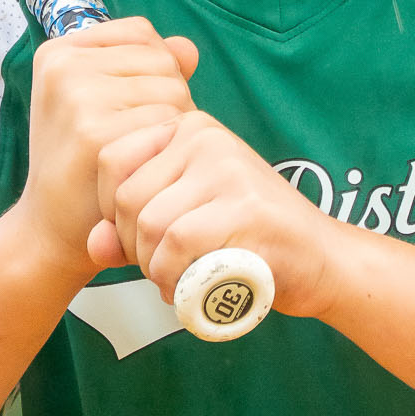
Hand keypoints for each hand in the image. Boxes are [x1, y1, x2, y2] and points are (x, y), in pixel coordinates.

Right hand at [14, 17, 197, 275]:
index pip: (143, 34)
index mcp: (60, 51)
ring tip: (140, 156)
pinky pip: (170, 123)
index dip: (155, 72)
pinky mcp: (96, 131)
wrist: (53, 230)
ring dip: (173, 127)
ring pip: (173, 89)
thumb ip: (146, 69)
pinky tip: (143, 171)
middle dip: (168, 100)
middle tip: (136, 143)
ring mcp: (77, 96)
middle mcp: (64, 65)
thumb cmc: (85, 164)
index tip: (127, 111)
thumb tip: (188, 48)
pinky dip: (169, 150)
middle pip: (163, 60)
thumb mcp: (103, 105)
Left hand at [90, 111, 342, 318]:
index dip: (111, 213)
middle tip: (163, 269)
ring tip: (179, 279)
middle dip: (134, 247)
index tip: (139, 242)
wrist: (321, 260)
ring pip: (150, 222)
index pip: (111, 160)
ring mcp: (227, 165)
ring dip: (154, 267)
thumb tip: (93, 243)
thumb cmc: (247, 240)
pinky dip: (175, 276)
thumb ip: (133, 231)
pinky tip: (193, 287)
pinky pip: (178, 242)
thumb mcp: (181, 225)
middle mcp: (206, 135)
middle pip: (127, 197)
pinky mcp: (245, 203)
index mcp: (188, 128)